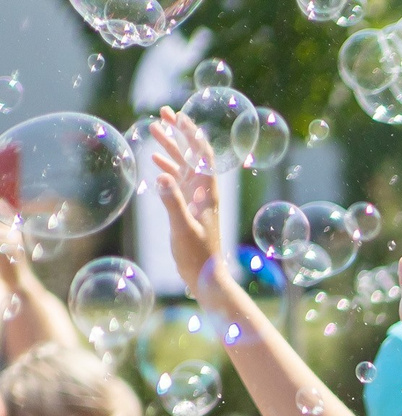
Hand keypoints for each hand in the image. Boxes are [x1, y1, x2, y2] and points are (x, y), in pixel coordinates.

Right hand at [147, 111, 223, 292]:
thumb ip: (172, 202)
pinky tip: (156, 159)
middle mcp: (204, 192)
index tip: (179, 116)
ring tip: (154, 128)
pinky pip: (178, 181)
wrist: (205, 277)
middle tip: (163, 112)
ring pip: (183, 165)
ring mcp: (196, 199)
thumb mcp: (183, 229)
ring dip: (170, 146)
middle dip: (179, 132)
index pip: (203, 155)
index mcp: (207, 193)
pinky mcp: (188, 207)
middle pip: (193, 154)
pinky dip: (168, 167)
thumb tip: (162, 176)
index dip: (192, 134)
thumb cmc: (197, 256)